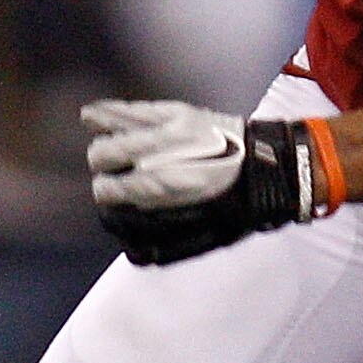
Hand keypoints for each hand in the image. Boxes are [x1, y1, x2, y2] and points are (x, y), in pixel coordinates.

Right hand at [83, 99, 325, 263]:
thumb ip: (168, 243)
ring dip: (101, 139)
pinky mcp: (178, 111)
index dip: (106, 195)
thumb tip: (136, 252)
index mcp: (167, 183)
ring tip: (97, 148)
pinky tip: (92, 116)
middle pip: (105, 153)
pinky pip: (134, 109)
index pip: (112, 187)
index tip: (107, 197)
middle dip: (101, 167)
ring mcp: (169, 126)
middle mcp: (162, 151)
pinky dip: (110, 112)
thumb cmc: (239, 204)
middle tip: (107, 174)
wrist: (271, 166)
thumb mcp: (207, 233)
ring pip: (115, 127)